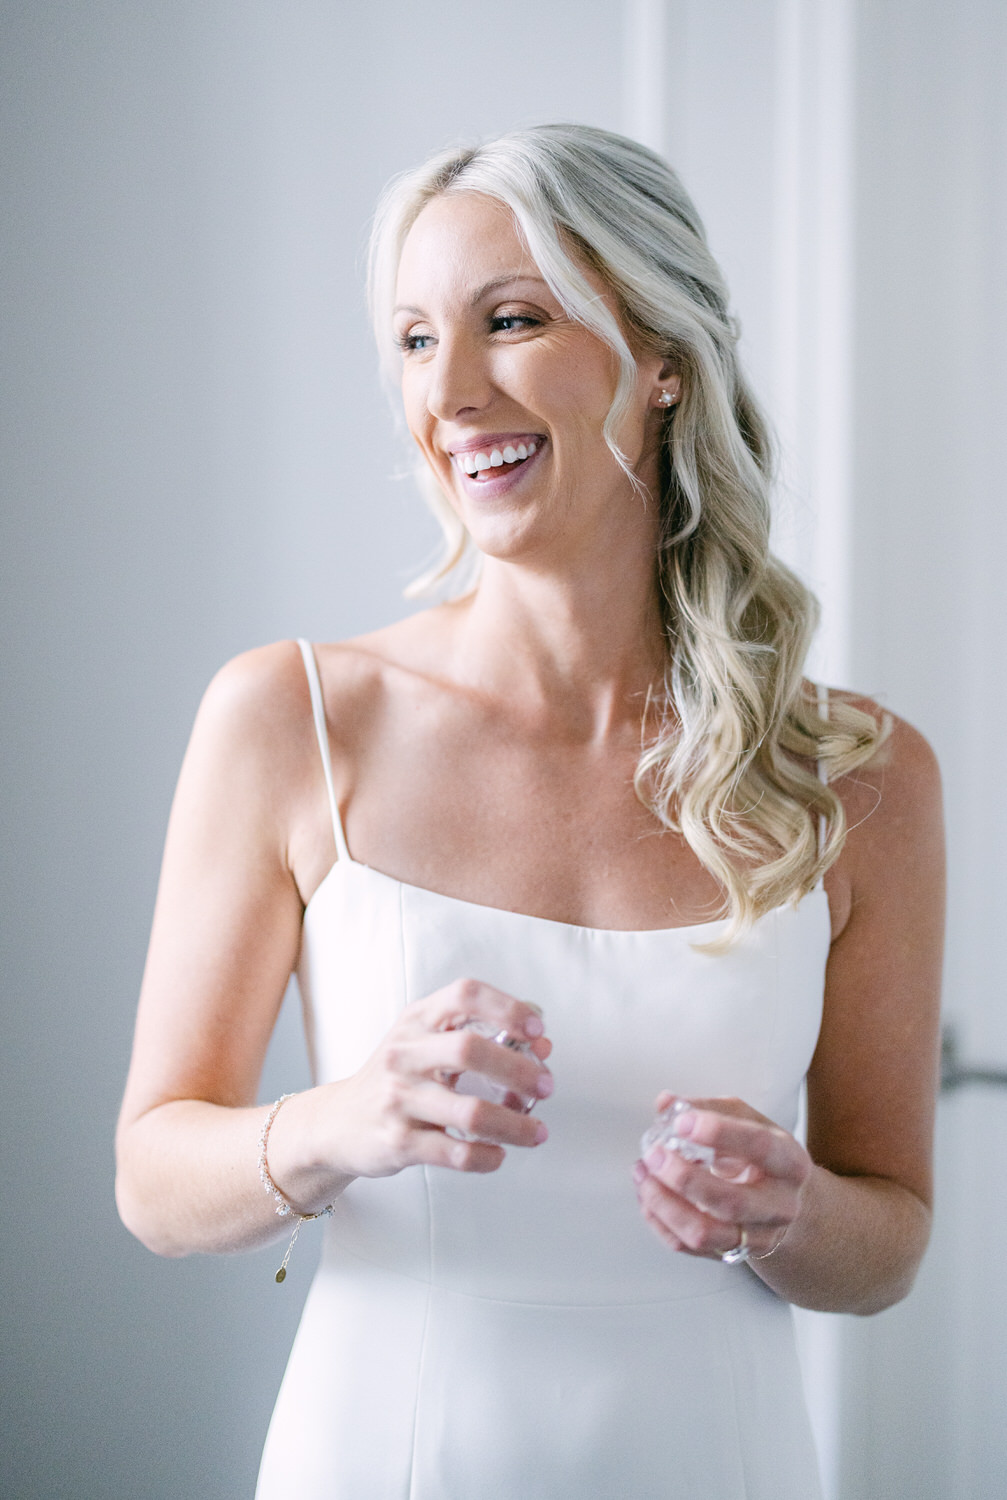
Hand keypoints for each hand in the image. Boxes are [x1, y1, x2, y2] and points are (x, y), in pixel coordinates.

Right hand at [302, 978, 552, 1183]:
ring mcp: (398, 1099)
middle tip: (546, 1086)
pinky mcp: (398, 1142)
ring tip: (537, 1132)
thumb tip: (540, 1042)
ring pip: (470, 1111)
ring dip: (515, 1124)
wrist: (337, 1124)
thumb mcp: (426, 1042)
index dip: (507, 1008)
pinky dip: (486, 1157)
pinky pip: (455, 1152)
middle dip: (518, 1069)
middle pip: (469, 1050)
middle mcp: (404, 1054)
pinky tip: (498, 1154)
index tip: (537, 1032)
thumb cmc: (398, 1078)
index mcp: (418, 1020)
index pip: (464, 995)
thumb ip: (480, 1033)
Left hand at [632, 1092, 810, 1259]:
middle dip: (684, 1178)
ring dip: (664, 1204)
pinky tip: (647, 1196)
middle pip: (731, 1201)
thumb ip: (709, 1107)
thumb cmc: (762, 1156)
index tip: (682, 1122)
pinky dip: (660, 1221)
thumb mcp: (748, 1122)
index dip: (719, 1133)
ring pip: (705, 1232)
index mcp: (790, 1163)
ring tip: (643, 1174)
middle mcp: (779, 1206)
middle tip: (654, 1154)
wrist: (786, 1203)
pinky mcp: (732, 1255)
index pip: (760, 1147)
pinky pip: (688, 1247)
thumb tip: (666, 1102)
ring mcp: (756, 1236)